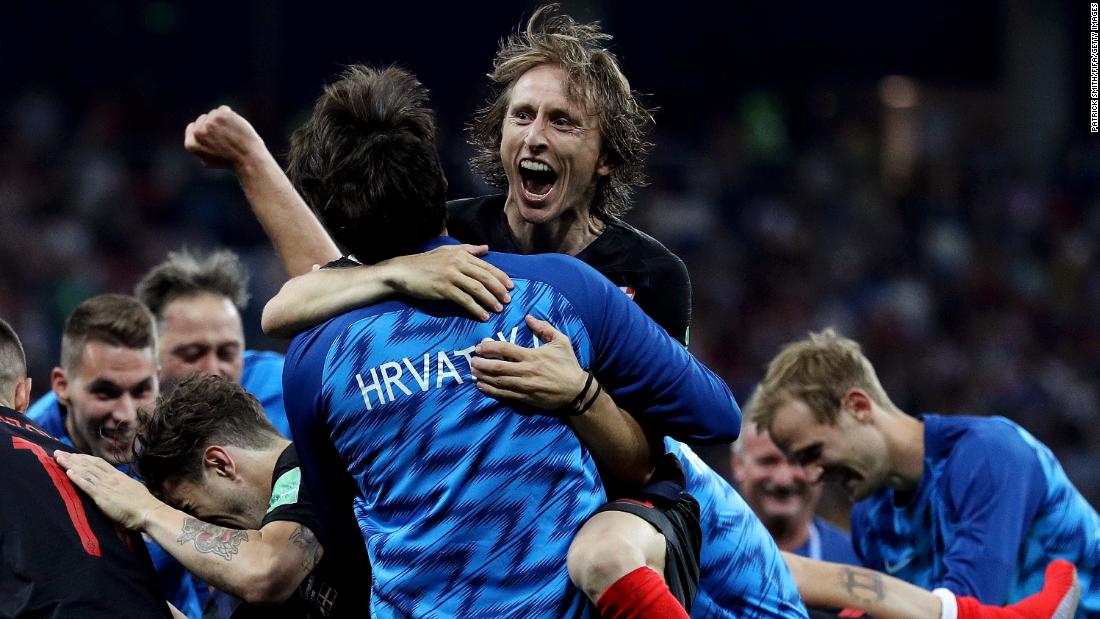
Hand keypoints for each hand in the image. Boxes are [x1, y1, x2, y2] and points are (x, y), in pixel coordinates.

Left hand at [54, 450, 162, 530]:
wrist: (148, 512)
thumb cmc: (144, 505)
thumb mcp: (133, 489)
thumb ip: (124, 485)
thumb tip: (121, 485)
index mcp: (119, 476)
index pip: (99, 463)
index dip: (85, 458)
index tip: (74, 454)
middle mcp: (111, 478)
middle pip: (89, 464)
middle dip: (73, 458)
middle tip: (58, 452)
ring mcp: (106, 486)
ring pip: (85, 472)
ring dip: (70, 464)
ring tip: (58, 458)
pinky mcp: (102, 497)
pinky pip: (87, 485)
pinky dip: (77, 478)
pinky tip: (67, 472)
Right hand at [184, 105, 265, 169]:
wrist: (247, 159)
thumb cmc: (231, 161)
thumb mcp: (209, 160)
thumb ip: (200, 147)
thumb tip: (194, 136)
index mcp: (191, 145)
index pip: (192, 127)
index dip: (205, 130)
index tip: (216, 137)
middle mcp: (198, 133)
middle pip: (203, 119)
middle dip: (214, 125)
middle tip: (227, 139)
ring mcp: (208, 123)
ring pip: (214, 113)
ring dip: (223, 120)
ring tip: (232, 134)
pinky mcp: (220, 116)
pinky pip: (224, 109)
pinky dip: (231, 116)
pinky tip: (236, 127)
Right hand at [382, 244, 513, 320]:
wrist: (403, 271)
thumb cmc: (425, 262)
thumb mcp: (447, 251)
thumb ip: (468, 249)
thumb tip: (486, 248)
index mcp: (461, 254)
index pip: (486, 266)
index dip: (501, 276)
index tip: (511, 286)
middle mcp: (458, 263)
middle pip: (485, 277)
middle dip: (499, 289)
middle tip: (508, 300)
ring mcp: (450, 276)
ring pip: (477, 289)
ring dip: (490, 300)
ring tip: (499, 309)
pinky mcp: (443, 289)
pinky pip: (464, 300)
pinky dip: (476, 309)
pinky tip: (482, 316)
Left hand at [470, 315, 588, 409]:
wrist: (576, 391)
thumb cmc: (568, 364)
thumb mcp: (561, 341)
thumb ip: (544, 328)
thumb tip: (529, 317)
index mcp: (532, 356)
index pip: (506, 349)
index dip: (490, 347)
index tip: (480, 347)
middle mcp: (526, 371)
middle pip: (498, 367)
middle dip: (482, 363)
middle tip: (472, 360)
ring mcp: (524, 386)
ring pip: (499, 381)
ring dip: (484, 376)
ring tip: (473, 372)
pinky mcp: (525, 398)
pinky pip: (504, 394)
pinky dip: (491, 391)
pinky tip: (482, 387)